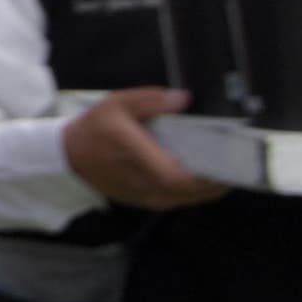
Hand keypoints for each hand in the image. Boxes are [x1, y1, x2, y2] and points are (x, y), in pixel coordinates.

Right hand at [61, 87, 227, 210]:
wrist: (66, 155)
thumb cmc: (94, 127)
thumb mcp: (117, 103)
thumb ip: (150, 100)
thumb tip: (184, 99)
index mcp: (136, 155)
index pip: (178, 176)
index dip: (208, 176)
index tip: (230, 164)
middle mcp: (142, 181)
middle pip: (189, 193)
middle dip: (216, 183)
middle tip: (236, 167)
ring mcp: (142, 196)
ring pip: (185, 201)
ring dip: (206, 191)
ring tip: (223, 173)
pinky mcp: (142, 202)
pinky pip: (175, 202)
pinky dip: (192, 194)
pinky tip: (200, 180)